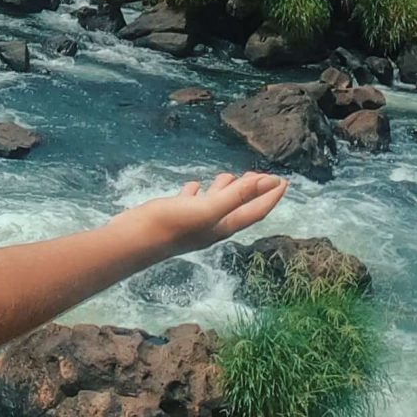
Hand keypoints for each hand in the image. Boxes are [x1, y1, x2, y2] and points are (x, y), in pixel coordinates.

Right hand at [114, 172, 287, 259]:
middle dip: (252, 192)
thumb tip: (265, 182)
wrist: (133, 240)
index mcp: (223, 226)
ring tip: (230, 177)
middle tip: (262, 175)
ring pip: (215, 205)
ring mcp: (192, 222)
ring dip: (225, 191)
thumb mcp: (207, 208)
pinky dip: (197, 192)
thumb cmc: (171, 225)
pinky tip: (195, 186)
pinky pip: (191, 202)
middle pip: (238, 208)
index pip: (254, 211)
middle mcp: (210, 226)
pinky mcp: (174, 216)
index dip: (270, 197)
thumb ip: (235, 196)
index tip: (283, 181)